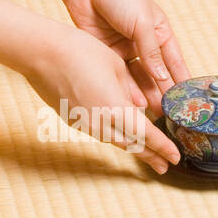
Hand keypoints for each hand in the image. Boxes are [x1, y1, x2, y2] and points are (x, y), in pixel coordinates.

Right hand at [24, 25, 181, 174]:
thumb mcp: (116, 67)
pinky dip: (113, 134)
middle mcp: (99, 122)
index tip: (175, 158)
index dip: (162, 148)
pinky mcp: (72, 120)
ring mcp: (83, 124)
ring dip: (132, 147)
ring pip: (114, 140)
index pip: (146, 135)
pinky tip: (119, 132)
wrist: (42, 53)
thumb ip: (131, 91)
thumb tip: (139, 107)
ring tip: (146, 153)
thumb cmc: (80, 52)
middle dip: (150, 156)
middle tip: (164, 166)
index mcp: (115, 108)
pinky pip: (99, 131)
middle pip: (131, 145)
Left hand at [60, 0, 190, 115]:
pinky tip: (134, 104)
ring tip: (155, 115)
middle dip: (164, 94)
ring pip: (139, 79)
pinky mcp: (108, 55)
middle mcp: (145, 43)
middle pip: (157, 74)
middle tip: (171, 115)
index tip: (189, 101)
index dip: (181, 81)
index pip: (174, 61)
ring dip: (146, 96)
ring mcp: (126, 51)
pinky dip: (128, 90)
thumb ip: (151, 50)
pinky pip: (121, 77)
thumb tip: (162, 77)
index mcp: (160, 31)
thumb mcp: (141, 21)